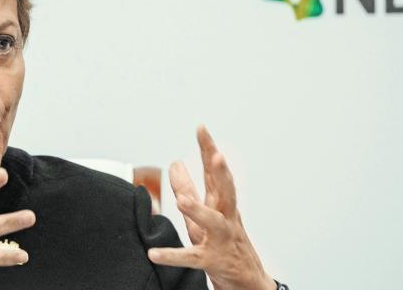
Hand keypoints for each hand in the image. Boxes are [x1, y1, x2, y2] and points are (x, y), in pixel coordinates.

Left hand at [147, 126, 274, 289]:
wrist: (248, 281)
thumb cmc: (224, 241)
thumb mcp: (204, 211)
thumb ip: (188, 187)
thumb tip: (174, 163)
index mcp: (222, 203)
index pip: (215, 172)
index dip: (209, 149)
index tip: (201, 128)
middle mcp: (226, 218)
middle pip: (225, 190)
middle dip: (221, 172)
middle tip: (217, 154)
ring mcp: (221, 239)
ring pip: (212, 222)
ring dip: (198, 210)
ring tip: (182, 200)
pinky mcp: (211, 261)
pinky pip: (191, 257)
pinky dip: (172, 255)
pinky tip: (154, 253)